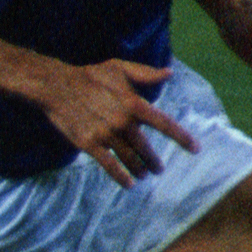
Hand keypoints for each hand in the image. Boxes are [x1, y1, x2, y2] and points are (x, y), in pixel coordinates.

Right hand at [43, 57, 198, 186]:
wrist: (55, 87)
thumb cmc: (89, 75)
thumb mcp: (119, 67)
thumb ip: (145, 73)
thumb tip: (169, 73)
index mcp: (134, 104)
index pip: (164, 124)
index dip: (182, 138)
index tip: (195, 149)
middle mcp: (122, 122)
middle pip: (145, 148)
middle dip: (154, 160)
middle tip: (158, 168)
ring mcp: (105, 135)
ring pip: (129, 158)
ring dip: (139, 169)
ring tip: (144, 174)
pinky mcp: (88, 144)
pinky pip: (109, 164)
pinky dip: (120, 176)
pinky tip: (128, 183)